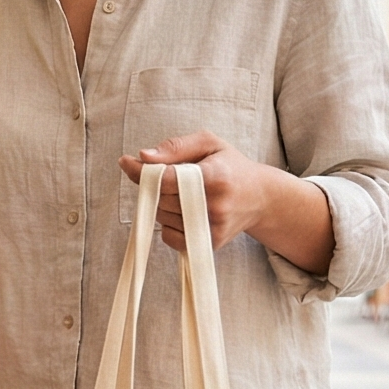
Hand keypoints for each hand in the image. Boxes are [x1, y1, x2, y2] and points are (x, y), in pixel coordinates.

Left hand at [118, 131, 268, 252]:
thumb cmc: (230, 166)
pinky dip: (168, 225)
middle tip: (165, 176)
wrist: (261, 198)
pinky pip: (168, 237)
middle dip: (154, 186)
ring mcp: (212, 228)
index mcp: (215, 177)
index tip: (128, 163)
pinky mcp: (210, 244)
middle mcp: (215, 206)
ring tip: (184, 194)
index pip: (167, 178)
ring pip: (162, 217)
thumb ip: (176, 146)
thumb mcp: (209, 144)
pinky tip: (184, 212)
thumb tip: (143, 156)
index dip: (143, 172)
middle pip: (161, 198)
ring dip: (162, 205)